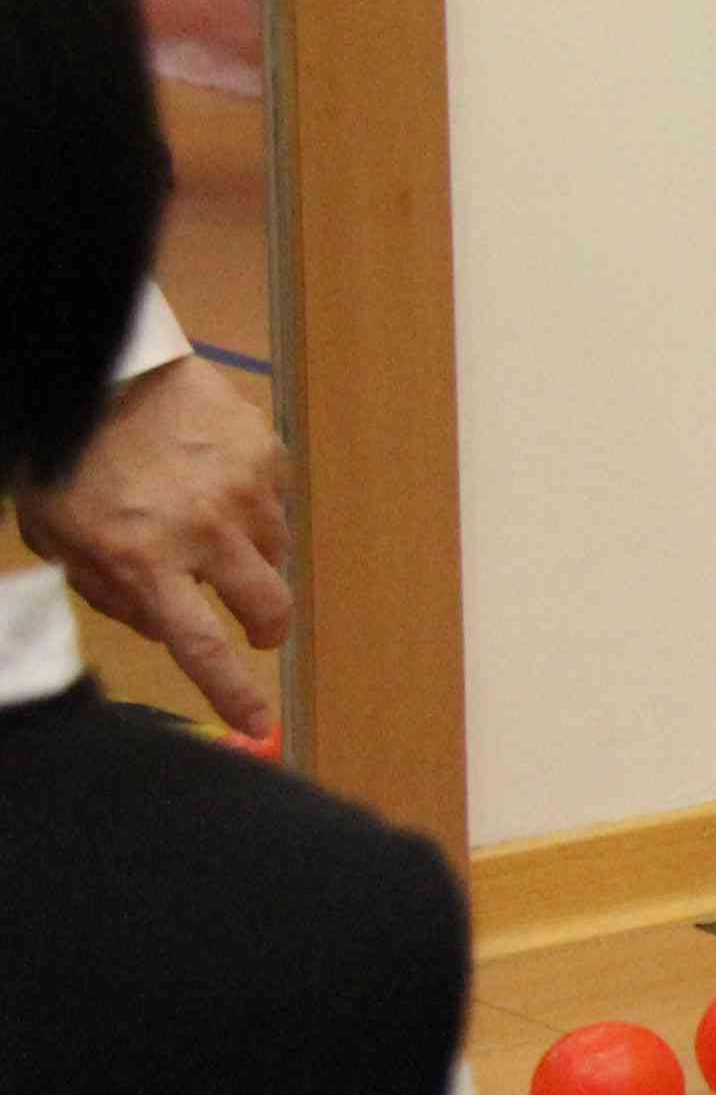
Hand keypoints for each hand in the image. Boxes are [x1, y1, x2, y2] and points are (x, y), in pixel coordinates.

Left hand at [19, 353, 291, 733]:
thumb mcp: (60, 537)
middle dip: (267, 627)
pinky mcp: (265, 451)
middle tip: (261, 632)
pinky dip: (255, 505)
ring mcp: (242, 489)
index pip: (200, 645)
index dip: (234, 691)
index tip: (261, 722)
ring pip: (277, 552)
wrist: (96, 372)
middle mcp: (201, 531)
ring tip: (217, 532)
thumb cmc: (67, 458)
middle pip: (266, 605)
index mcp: (141, 559)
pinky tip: (219, 485)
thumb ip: (107, 589)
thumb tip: (161, 624)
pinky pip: (278, 499)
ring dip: (254, 558)